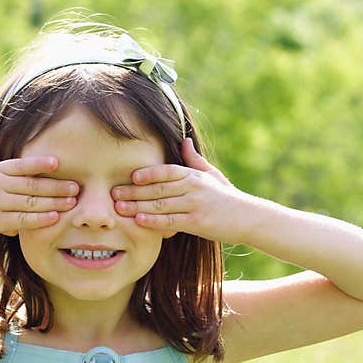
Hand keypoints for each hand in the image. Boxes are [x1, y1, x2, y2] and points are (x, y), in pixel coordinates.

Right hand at [0, 156, 77, 240]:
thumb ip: (0, 190)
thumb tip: (19, 205)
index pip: (21, 165)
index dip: (41, 163)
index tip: (59, 163)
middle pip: (32, 183)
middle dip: (57, 185)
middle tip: (77, 186)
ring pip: (31, 201)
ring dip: (55, 201)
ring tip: (72, 202)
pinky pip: (22, 219)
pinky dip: (41, 218)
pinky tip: (54, 217)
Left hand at [110, 138, 249, 243]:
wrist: (249, 218)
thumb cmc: (228, 197)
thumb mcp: (212, 175)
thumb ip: (195, 160)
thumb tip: (184, 140)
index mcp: (194, 175)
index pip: (167, 171)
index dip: (148, 172)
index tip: (130, 175)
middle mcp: (193, 187)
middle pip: (158, 188)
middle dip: (133, 191)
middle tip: (113, 193)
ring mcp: (194, 205)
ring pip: (161, 204)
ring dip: (137, 205)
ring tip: (119, 207)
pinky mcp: (197, 222)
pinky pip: (171, 221)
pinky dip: (154, 221)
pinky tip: (139, 220)